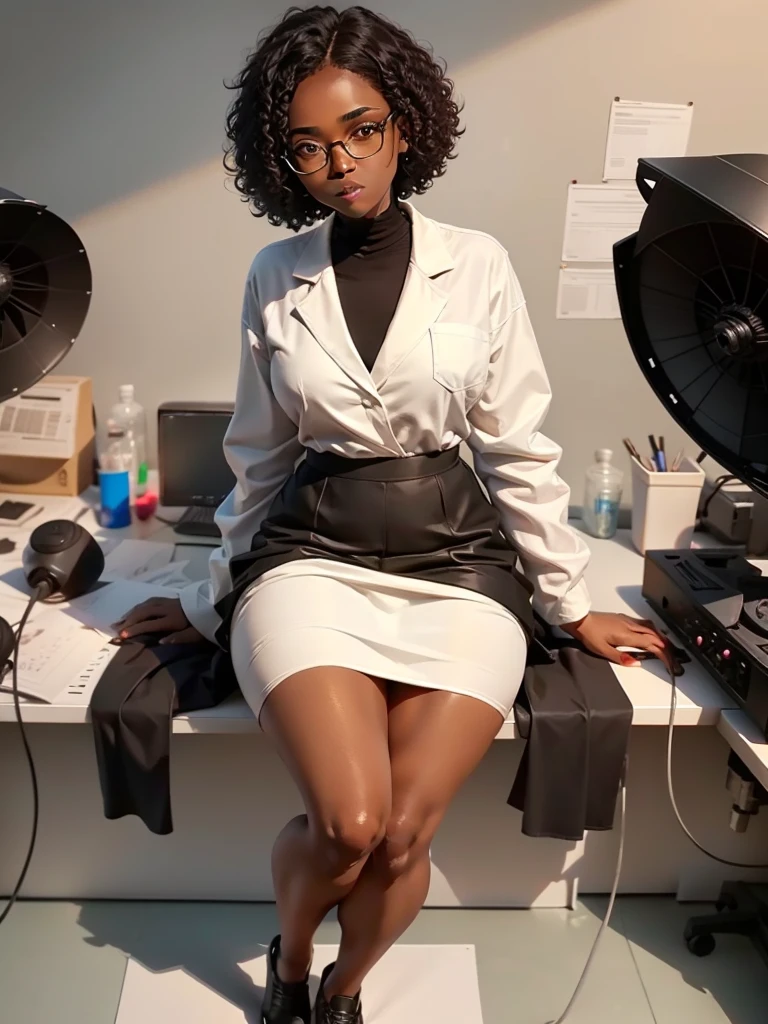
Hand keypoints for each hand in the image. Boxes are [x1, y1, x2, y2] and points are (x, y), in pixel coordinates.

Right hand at [113, 597, 203, 644]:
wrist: (213, 607)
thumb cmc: (203, 625)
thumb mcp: (195, 636)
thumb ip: (178, 639)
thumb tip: (160, 642)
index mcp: (173, 619)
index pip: (149, 624)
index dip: (135, 629)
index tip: (122, 636)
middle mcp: (167, 608)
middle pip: (144, 612)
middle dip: (128, 620)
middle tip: (116, 629)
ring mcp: (167, 601)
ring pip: (145, 605)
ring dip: (131, 613)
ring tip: (120, 621)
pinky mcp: (168, 598)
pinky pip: (149, 601)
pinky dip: (138, 606)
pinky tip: (133, 611)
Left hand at [560, 611, 677, 673]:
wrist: (580, 619)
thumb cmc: (589, 634)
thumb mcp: (602, 650)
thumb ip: (620, 658)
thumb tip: (637, 663)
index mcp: (626, 634)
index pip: (650, 644)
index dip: (662, 653)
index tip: (669, 662)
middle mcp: (630, 625)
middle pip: (654, 635)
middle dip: (666, 646)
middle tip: (672, 657)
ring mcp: (627, 620)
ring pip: (651, 627)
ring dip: (661, 637)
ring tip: (666, 646)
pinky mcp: (623, 618)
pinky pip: (644, 623)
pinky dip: (653, 630)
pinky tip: (652, 634)